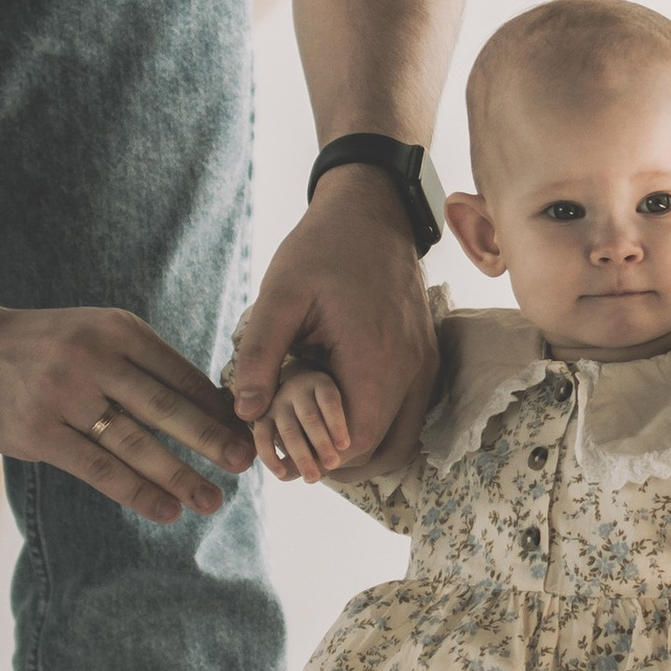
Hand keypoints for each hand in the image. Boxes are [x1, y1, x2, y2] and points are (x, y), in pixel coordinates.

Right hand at [0, 302, 253, 523]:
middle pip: (166, 407)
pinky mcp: (39, 432)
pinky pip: (99, 469)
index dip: (217, 408)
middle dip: (212, 439)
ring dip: (180, 475)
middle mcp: (94, 358)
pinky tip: (166, 510)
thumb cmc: (44, 349)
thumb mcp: (94, 336)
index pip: (180, 373)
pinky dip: (138, 492)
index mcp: (117, 329)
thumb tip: (212, 408)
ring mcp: (65, 395)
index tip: (248, 432)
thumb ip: (141, 366)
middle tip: (246, 464)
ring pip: (136, 443)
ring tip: (212, 501)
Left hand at [231, 170, 435, 467]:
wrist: (373, 211)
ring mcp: (425, 366)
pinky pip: (408, 415)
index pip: (356, 444)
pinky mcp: (426, 359)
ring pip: (400, 439)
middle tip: (295, 448)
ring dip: (360, 447)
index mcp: (376, 359)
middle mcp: (412, 370)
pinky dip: (377, 425)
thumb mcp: (280, 295)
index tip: (283, 449)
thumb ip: (259, 356)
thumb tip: (244, 412)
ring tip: (314, 432)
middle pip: (383, 452)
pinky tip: (337, 407)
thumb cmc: (323, 248)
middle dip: (337, 460)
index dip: (318, 457)